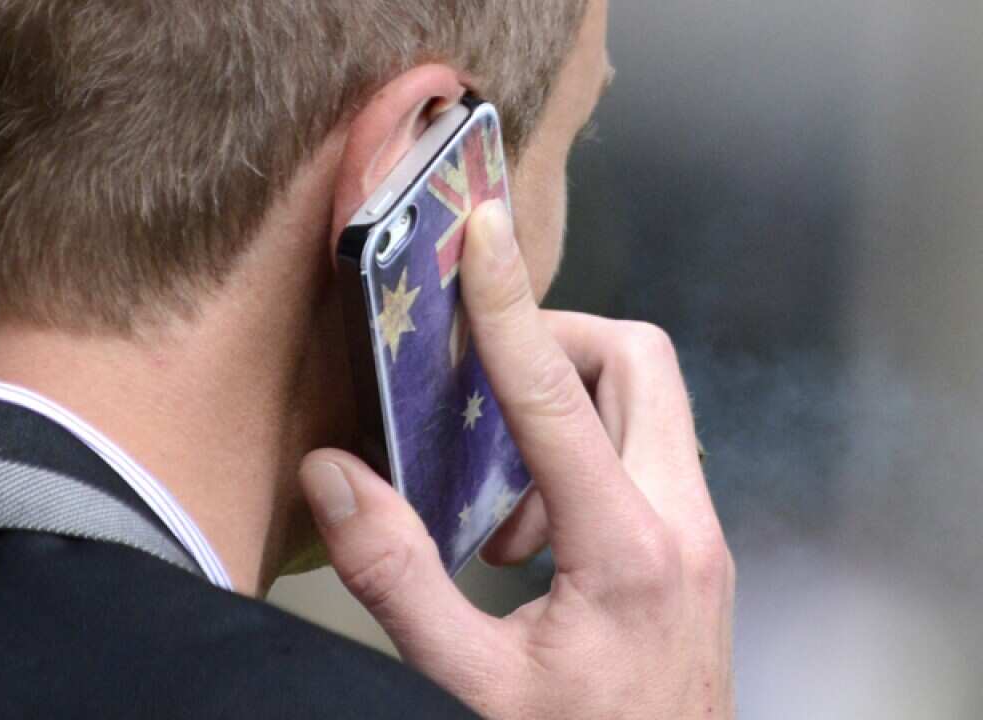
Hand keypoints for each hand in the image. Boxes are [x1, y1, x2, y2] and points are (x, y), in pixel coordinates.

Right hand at [299, 200, 734, 718]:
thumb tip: (332, 476)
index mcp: (626, 551)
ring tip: (498, 499)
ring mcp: (700, 540)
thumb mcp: (468, 684)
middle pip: (640, 361)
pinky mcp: (695, 555)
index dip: (509, 303)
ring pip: (650, 404)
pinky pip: (648, 457)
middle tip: (481, 383)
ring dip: (568, 409)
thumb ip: (395, 576)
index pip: (554, 394)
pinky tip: (530, 538)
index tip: (481, 235)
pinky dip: (586, 456)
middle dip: (558, 340)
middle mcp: (681, 527)